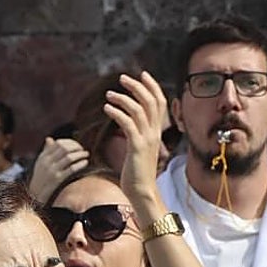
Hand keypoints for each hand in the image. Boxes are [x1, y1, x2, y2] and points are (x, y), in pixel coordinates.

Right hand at [27, 137, 88, 202]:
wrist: (36, 195)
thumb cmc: (41, 177)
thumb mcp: (40, 163)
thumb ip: (46, 151)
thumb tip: (50, 139)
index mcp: (43, 157)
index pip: (58, 143)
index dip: (70, 142)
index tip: (76, 145)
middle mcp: (47, 162)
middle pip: (64, 149)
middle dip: (76, 147)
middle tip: (82, 150)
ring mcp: (53, 171)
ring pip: (69, 157)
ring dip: (80, 154)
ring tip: (86, 155)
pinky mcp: (59, 179)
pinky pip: (72, 168)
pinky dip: (81, 164)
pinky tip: (85, 162)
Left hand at [105, 72, 168, 200]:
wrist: (142, 191)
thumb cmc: (136, 173)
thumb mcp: (138, 149)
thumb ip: (136, 136)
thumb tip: (128, 125)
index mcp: (155, 132)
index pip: (159, 103)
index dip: (152, 86)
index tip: (142, 74)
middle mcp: (154, 133)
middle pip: (151, 101)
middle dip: (137, 86)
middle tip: (122, 77)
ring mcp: (147, 139)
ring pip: (139, 110)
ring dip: (123, 98)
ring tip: (108, 94)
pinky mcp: (137, 146)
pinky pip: (128, 124)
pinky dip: (117, 113)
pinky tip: (106, 108)